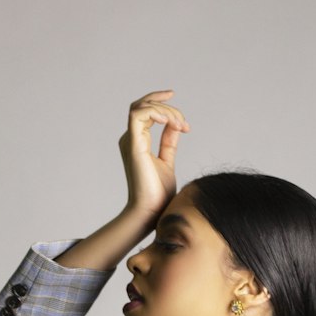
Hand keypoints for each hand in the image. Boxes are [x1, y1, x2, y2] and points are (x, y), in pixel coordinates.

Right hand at [118, 89, 190, 223]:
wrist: (150, 211)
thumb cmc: (157, 193)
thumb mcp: (167, 161)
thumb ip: (168, 142)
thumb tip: (175, 125)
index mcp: (137, 141)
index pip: (146, 111)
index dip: (166, 108)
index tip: (185, 124)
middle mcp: (131, 138)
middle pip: (144, 104)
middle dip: (168, 107)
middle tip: (184, 125)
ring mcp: (130, 141)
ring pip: (143, 106)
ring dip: (165, 109)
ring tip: (180, 124)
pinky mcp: (133, 145)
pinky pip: (138, 115)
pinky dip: (156, 112)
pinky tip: (170, 122)